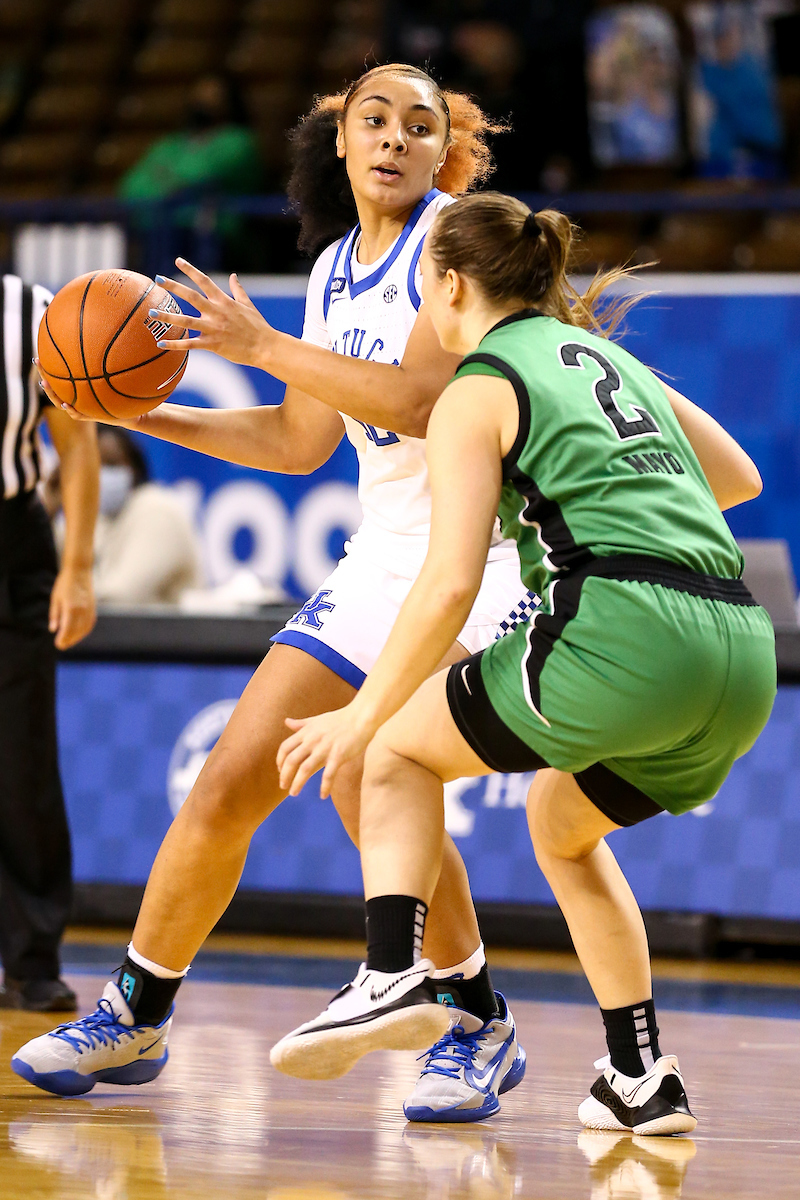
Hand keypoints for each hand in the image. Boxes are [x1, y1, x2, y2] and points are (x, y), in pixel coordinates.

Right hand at [35, 361, 135, 426]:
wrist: (130, 414)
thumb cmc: (119, 395)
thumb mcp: (110, 380)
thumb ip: (103, 367)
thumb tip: (101, 342)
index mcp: (77, 391)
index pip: (58, 380)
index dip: (47, 370)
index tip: (38, 358)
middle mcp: (75, 399)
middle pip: (54, 389)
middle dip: (45, 376)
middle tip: (37, 363)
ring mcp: (81, 409)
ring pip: (60, 402)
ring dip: (52, 393)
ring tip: (44, 383)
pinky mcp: (90, 417)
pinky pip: (78, 415)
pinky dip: (71, 410)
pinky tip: (66, 404)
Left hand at [49, 566, 95, 649]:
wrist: (79, 571)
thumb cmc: (64, 584)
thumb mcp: (55, 598)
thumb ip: (55, 615)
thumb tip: (53, 630)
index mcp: (71, 608)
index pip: (67, 629)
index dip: (63, 639)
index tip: (58, 645)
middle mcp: (82, 610)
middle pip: (76, 631)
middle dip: (69, 640)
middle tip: (61, 645)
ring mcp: (89, 609)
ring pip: (85, 629)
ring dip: (77, 637)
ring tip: (69, 641)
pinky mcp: (93, 608)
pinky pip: (90, 623)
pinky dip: (84, 631)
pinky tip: (78, 633)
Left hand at [150, 258, 275, 367]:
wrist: (266, 347)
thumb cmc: (258, 327)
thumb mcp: (248, 305)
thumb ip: (238, 290)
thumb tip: (233, 276)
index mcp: (224, 301)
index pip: (204, 281)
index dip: (190, 269)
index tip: (178, 260)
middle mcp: (216, 312)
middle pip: (190, 296)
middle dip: (173, 286)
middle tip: (158, 279)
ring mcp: (213, 328)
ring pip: (186, 320)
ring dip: (167, 317)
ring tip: (151, 313)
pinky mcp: (213, 344)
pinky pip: (190, 344)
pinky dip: (175, 344)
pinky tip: (160, 344)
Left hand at [277, 704, 377, 797]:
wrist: (361, 717)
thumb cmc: (340, 719)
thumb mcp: (317, 720)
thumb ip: (301, 724)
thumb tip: (286, 722)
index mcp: (306, 732)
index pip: (285, 748)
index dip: (280, 761)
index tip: (280, 770)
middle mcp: (312, 740)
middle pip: (291, 760)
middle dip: (284, 775)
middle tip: (283, 786)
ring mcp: (325, 748)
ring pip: (305, 769)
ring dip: (297, 783)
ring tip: (293, 793)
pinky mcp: (338, 755)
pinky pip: (328, 775)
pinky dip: (324, 787)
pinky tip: (323, 796)